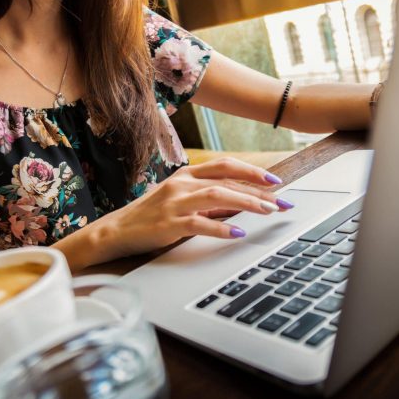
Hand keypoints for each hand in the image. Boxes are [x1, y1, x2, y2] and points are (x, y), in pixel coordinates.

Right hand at [95, 157, 294, 259]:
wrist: (116, 231)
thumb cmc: (151, 216)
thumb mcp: (180, 201)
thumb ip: (208, 199)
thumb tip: (242, 203)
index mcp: (186, 175)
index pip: (225, 166)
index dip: (252, 171)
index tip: (275, 181)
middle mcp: (181, 184)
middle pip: (227, 180)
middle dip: (259, 191)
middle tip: (282, 202)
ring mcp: (174, 203)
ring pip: (217, 196)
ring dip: (247, 203)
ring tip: (268, 212)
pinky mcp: (168, 224)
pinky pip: (200, 223)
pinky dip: (221, 227)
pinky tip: (238, 233)